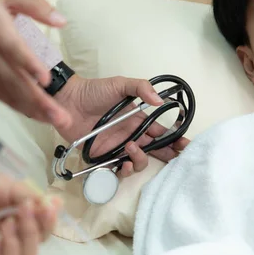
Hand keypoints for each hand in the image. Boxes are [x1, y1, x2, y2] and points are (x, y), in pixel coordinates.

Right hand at [0, 0, 71, 126]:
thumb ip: (35, 5)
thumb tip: (62, 21)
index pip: (15, 52)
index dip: (30, 65)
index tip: (45, 80)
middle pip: (19, 83)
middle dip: (41, 102)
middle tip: (63, 117)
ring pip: (13, 96)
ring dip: (36, 110)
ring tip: (57, 122)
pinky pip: (5, 100)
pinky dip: (22, 110)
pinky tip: (40, 118)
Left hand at [0, 169, 58, 254]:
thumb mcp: (16, 188)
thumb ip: (32, 198)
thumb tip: (54, 205)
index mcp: (26, 227)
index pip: (44, 235)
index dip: (49, 224)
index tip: (48, 207)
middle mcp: (12, 243)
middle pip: (30, 254)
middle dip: (30, 234)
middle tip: (23, 210)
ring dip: (13, 249)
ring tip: (7, 225)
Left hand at [53, 75, 189, 176]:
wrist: (67, 100)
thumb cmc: (93, 91)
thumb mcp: (120, 84)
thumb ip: (141, 88)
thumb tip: (160, 101)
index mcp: (138, 120)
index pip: (161, 132)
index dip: (175, 139)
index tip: (185, 145)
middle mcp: (131, 135)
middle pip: (155, 150)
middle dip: (168, 155)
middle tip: (175, 156)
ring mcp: (117, 147)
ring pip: (139, 162)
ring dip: (141, 159)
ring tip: (132, 148)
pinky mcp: (103, 157)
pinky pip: (118, 170)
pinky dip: (125, 170)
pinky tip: (125, 164)